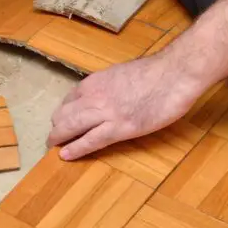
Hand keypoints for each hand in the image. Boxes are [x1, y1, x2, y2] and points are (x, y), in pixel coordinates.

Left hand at [47, 52, 201, 159]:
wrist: (174, 73)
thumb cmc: (156, 72)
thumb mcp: (122, 73)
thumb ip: (109, 86)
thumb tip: (107, 96)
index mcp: (95, 81)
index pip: (69, 99)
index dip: (64, 112)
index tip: (62, 120)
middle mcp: (94, 96)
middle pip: (64, 115)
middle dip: (56, 127)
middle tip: (53, 138)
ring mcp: (105, 113)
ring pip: (71, 127)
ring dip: (59, 139)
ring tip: (53, 147)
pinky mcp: (119, 128)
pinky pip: (90, 141)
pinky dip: (75, 149)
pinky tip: (66, 155)